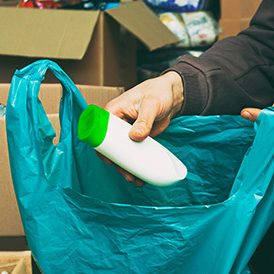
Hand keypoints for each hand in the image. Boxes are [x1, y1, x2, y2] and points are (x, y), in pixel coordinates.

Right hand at [100, 71, 184, 186]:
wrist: (172, 95)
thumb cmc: (158, 93)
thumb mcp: (151, 105)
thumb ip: (144, 120)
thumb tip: (135, 136)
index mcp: (113, 112)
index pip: (101, 132)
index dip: (103, 148)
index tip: (110, 161)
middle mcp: (117, 123)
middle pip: (112, 147)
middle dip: (118, 163)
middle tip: (127, 175)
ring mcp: (127, 132)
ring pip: (123, 153)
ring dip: (127, 167)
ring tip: (136, 180)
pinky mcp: (138, 138)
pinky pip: (134, 153)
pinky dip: (137, 164)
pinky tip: (141, 175)